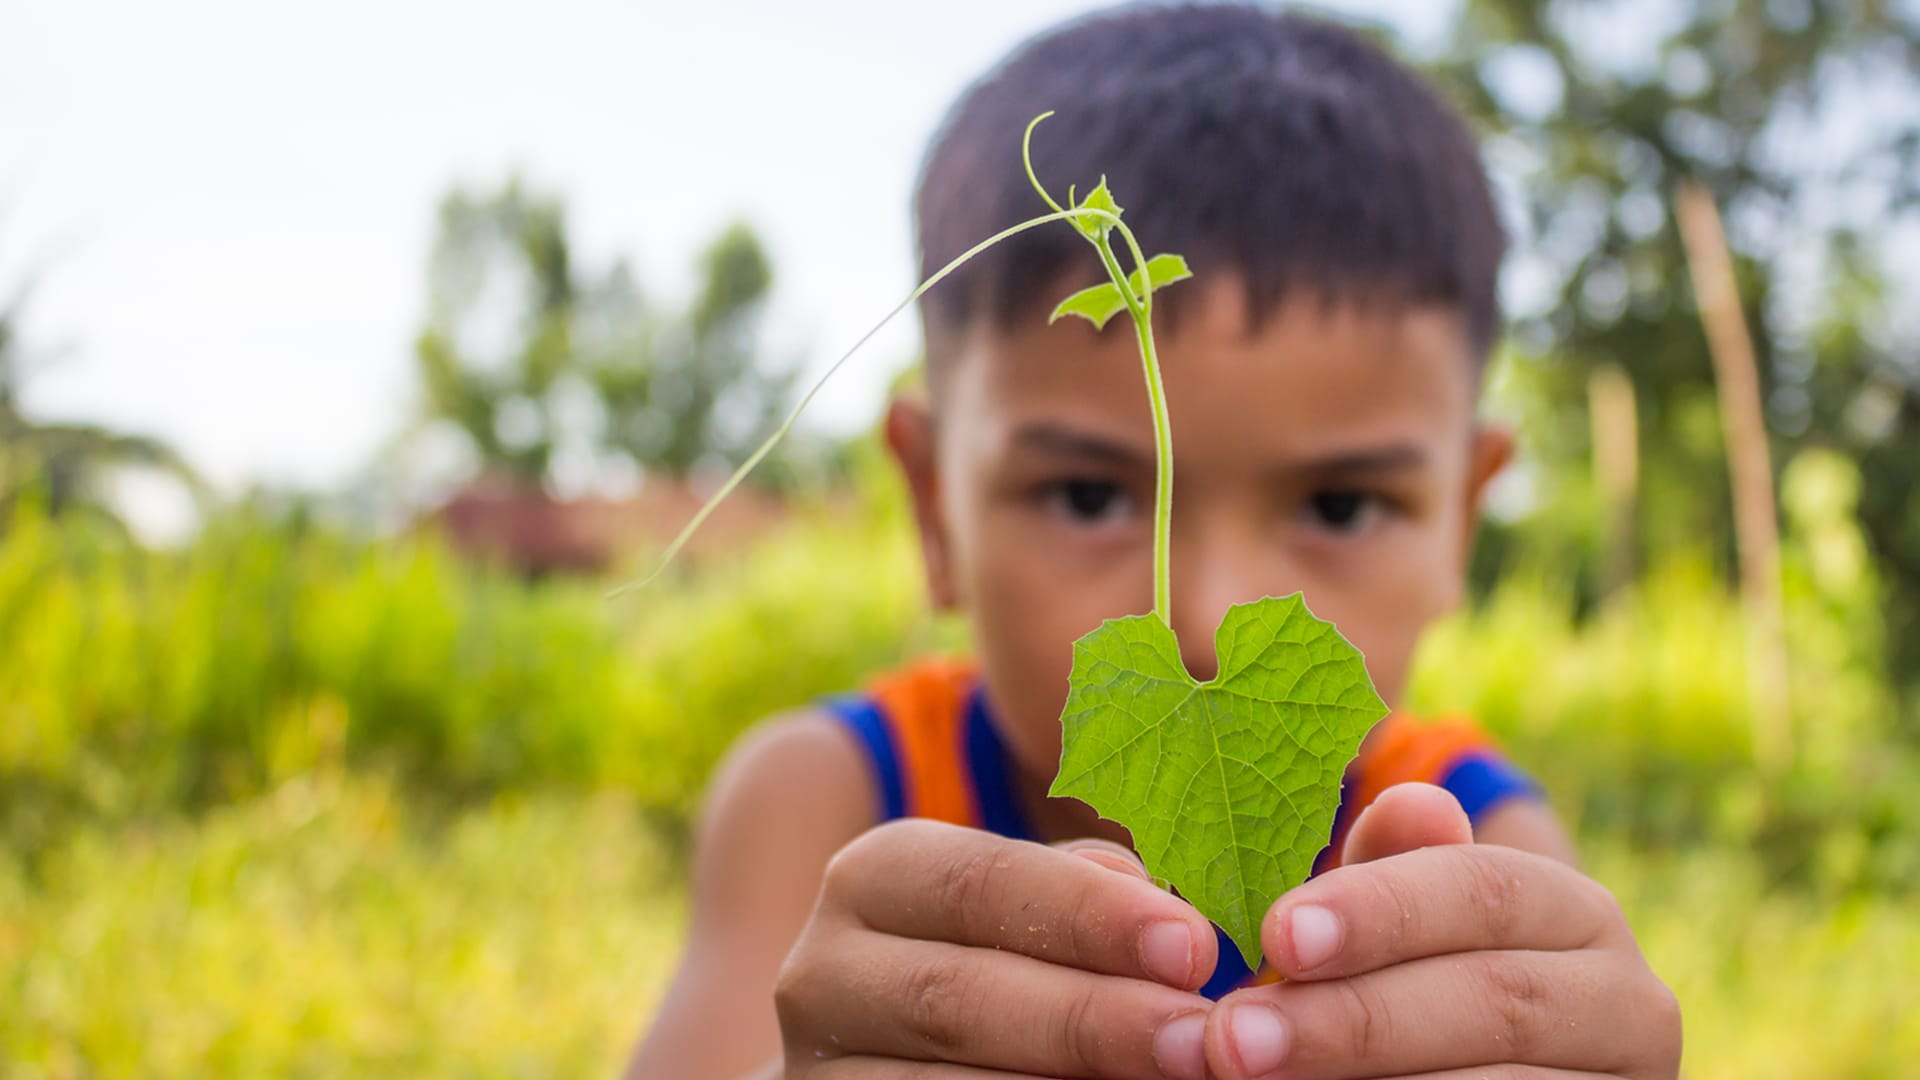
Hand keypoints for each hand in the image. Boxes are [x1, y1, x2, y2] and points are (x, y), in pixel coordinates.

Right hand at [774, 818, 1218, 1077]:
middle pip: (959, 997)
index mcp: (874, 881)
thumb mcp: (1026, 906)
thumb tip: (1160, 905)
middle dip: (1091, 1020)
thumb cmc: (997, 960)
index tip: (1193, 947)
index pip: (980, 884)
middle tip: (1199, 1039)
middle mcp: (825, 973)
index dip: (1089, 916)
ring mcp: (820, 1071)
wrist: (899, 1056)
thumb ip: (1081, 892)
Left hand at [1203, 783, 1681, 1078]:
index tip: (1276, 937)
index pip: (1483, 891)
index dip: (1379, 911)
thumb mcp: (1399, 925)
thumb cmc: (1414, 986)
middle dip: (1353, 1020)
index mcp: (1575, 915)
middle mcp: (1626, 1001)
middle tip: (1234, 1039)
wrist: (1455, 1069)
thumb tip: (1411, 802)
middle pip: (1492, 1000)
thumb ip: (1393, 871)